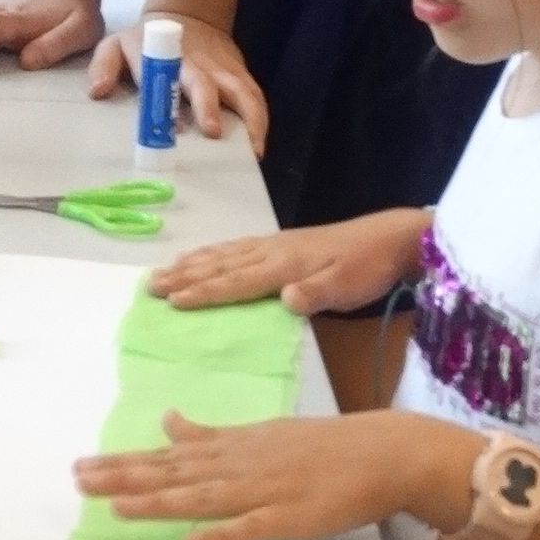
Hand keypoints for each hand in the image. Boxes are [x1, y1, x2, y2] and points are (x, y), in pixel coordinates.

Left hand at [75, 409, 460, 539]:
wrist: (381, 451)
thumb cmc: (319, 446)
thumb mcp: (258, 433)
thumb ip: (211, 436)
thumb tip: (168, 422)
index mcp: (232, 447)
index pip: (169, 458)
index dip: (125, 463)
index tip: (83, 467)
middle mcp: (240, 466)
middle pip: (175, 474)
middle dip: (125, 478)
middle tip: (79, 480)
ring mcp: (265, 491)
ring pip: (203, 498)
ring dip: (160, 501)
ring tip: (117, 506)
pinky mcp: (292, 517)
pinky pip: (253, 528)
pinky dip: (223, 534)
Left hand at [88, 13, 267, 153]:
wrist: (186, 15)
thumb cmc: (145, 42)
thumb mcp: (116, 45)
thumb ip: (104, 65)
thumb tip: (97, 92)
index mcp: (163, 58)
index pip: (167, 73)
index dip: (165, 93)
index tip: (174, 122)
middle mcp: (197, 63)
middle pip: (206, 82)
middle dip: (210, 105)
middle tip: (213, 133)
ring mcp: (223, 69)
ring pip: (242, 90)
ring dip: (249, 118)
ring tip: (251, 150)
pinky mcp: (240, 75)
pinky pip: (255, 96)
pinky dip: (260, 120)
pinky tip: (258, 146)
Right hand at [147, 207, 431, 314]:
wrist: (390, 238)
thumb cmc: (367, 267)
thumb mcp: (347, 285)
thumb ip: (316, 292)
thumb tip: (285, 299)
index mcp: (283, 264)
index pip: (236, 280)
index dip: (203, 292)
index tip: (172, 301)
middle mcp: (271, 251)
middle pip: (220, 265)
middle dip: (184, 276)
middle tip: (150, 286)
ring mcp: (275, 245)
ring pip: (224, 254)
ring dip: (193, 263)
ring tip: (164, 271)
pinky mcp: (283, 244)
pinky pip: (237, 247)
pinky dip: (214, 252)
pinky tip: (206, 255)